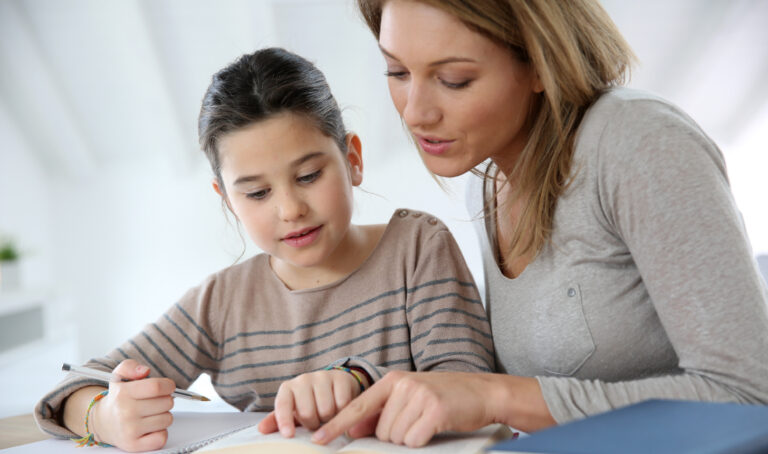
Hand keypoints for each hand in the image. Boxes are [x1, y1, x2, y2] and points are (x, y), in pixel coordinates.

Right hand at [91, 359, 176, 451]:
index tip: (168, 387)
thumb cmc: (118, 398)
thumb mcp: (119, 376)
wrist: (103, 422)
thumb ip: (130, 366)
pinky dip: (160, 432)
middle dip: (166, 400)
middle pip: (166, 403)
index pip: (156, 387)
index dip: (168, 385)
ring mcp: (130, 430)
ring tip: (151, 414)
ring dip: (164, 415)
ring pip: (167, 419)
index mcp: (123, 393)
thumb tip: (144, 370)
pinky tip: (150, 427)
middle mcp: (125, 412)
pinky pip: (162, 437)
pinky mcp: (134, 445)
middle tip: (155, 401)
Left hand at [258, 369, 361, 437]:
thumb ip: (277, 421)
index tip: (289, 435)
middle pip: (307, 413)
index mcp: (288, 388)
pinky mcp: (341, 378)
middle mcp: (303, 379)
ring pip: (326, 410)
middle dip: (313, 424)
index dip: (284, 420)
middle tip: (316, 422)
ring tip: (327, 415)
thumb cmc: (309, 403)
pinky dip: (342, 412)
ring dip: (329, 420)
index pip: (282, 405)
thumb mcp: (293, 412)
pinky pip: (342, 404)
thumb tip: (261, 429)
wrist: (334, 386)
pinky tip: (340, 409)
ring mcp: (323, 376)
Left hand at [311, 371, 554, 447]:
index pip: (358, 406)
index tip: (317, 439)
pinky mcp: (434, 410)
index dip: (336, 425)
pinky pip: (414, 440)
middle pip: (380, 431)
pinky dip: (423, 441)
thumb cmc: (444, 397)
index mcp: (393, 380)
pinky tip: (435, 427)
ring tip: (428, 423)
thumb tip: (354, 430)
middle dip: (396, 436)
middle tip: (418, 423)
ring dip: (411, 438)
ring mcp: (419, 396)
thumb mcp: (410, 397)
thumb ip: (383, 411)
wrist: (482, 392)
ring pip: (396, 438)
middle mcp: (403, 385)